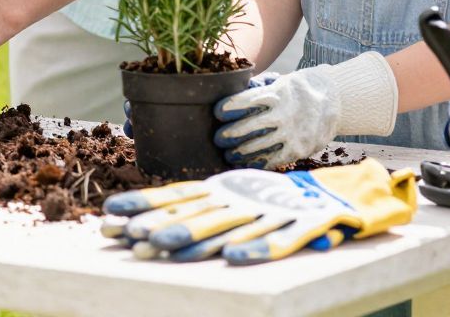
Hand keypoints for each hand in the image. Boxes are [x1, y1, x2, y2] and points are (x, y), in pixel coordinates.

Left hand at [100, 161, 417, 263]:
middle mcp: (244, 199)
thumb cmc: (278, 197)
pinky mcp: (305, 226)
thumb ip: (201, 206)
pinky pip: (280, 242)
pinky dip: (259, 249)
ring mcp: (273, 212)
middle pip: (197, 214)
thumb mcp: (236, 195)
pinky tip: (234, 259)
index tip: (109, 213)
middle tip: (128, 238)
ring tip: (164, 247)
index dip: (144, 204)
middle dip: (161, 226)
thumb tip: (150, 223)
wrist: (341, 192)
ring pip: (230, 227)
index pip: (177, 195)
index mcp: (226, 190)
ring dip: (197, 239)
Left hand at [213, 53, 398, 167]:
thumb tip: (235, 92)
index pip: (245, 101)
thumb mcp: (282, 81)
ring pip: (259, 146)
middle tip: (217, 138)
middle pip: (248, 127)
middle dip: (229, 134)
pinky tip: (247, 163)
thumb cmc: (301, 89)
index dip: (228, 108)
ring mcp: (293, 133)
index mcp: (277, 93)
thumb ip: (260, 87)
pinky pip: (275, 159)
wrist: (336, 99)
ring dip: (239, 152)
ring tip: (228, 153)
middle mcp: (284, 113)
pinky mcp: (300, 148)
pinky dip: (258, 163)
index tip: (217, 112)